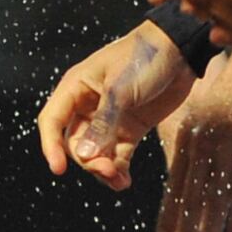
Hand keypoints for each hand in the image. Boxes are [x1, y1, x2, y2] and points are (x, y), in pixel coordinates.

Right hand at [38, 24, 187, 182]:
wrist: (181, 50)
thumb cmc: (144, 57)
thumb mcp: (120, 90)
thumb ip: (103, 123)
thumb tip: (86, 156)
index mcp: (76, 88)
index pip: (52, 121)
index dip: (50, 146)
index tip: (58, 169)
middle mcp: (87, 106)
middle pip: (75, 143)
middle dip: (88, 161)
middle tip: (108, 170)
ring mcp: (109, 119)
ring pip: (95, 153)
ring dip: (104, 170)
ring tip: (119, 180)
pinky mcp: (129, 129)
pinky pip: (116, 155)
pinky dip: (119, 170)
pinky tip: (124, 181)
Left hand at [152, 50, 231, 231]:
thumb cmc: (231, 87)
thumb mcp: (201, 110)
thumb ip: (190, 139)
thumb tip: (181, 173)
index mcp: (188, 135)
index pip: (176, 183)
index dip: (170, 213)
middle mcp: (203, 144)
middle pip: (192, 196)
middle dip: (185, 231)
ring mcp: (228, 147)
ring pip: (214, 197)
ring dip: (208, 231)